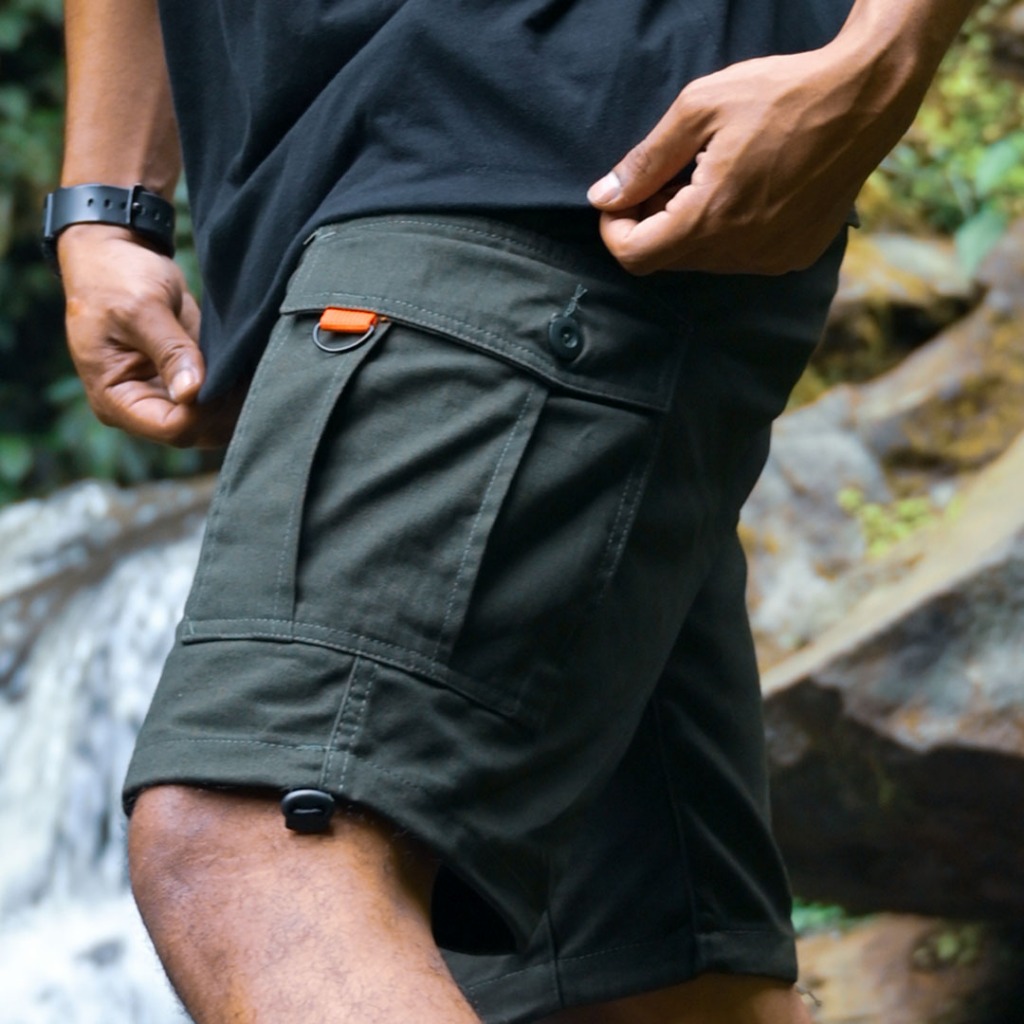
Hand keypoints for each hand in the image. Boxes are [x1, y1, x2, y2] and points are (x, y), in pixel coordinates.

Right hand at [59, 224, 240, 447]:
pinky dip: (237, 389)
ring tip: (254, 371)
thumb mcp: (140, 310)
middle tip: (250, 377)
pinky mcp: (187, 381)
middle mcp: (142, 405)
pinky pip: (218, 400)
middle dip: (225, 411)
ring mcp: (166, 396)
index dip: (204, 412)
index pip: (171, 429)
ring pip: (212, 422)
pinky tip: (251, 369)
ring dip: (236, 403)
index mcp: (115, 399)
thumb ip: (169, 351)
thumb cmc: (115, 278)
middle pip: (197, 432)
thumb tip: (192, 393)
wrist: (117, 254)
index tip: (222, 380)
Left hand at [587, 35, 926, 275]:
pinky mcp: (794, 255)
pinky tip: (744, 189)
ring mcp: (770, 259)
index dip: (615, 228)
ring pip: (702, 260)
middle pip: (666, 259)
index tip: (621, 196)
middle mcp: (740, 251)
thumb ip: (645, 160)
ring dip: (689, 226)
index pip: (634, 256)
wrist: (865, 98)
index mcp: (710, 218)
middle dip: (651, 222)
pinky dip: (726, 231)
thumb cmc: (781, 94)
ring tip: (708, 175)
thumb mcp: (699, 108)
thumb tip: (602, 197)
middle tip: (666, 175)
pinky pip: (740, 257)